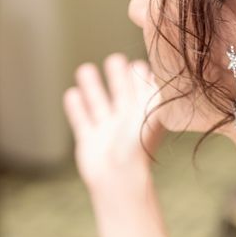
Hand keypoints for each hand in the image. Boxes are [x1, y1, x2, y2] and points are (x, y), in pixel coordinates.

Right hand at [63, 54, 164, 190]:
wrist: (119, 177)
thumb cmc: (139, 144)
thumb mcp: (152, 113)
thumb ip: (156, 92)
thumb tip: (164, 70)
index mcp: (145, 115)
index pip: (145, 92)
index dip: (142, 78)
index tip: (141, 64)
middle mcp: (127, 122)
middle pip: (122, 94)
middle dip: (119, 77)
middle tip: (116, 59)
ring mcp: (107, 131)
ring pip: (99, 104)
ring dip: (93, 87)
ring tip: (85, 69)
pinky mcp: (89, 141)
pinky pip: (82, 121)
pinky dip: (76, 108)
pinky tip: (71, 94)